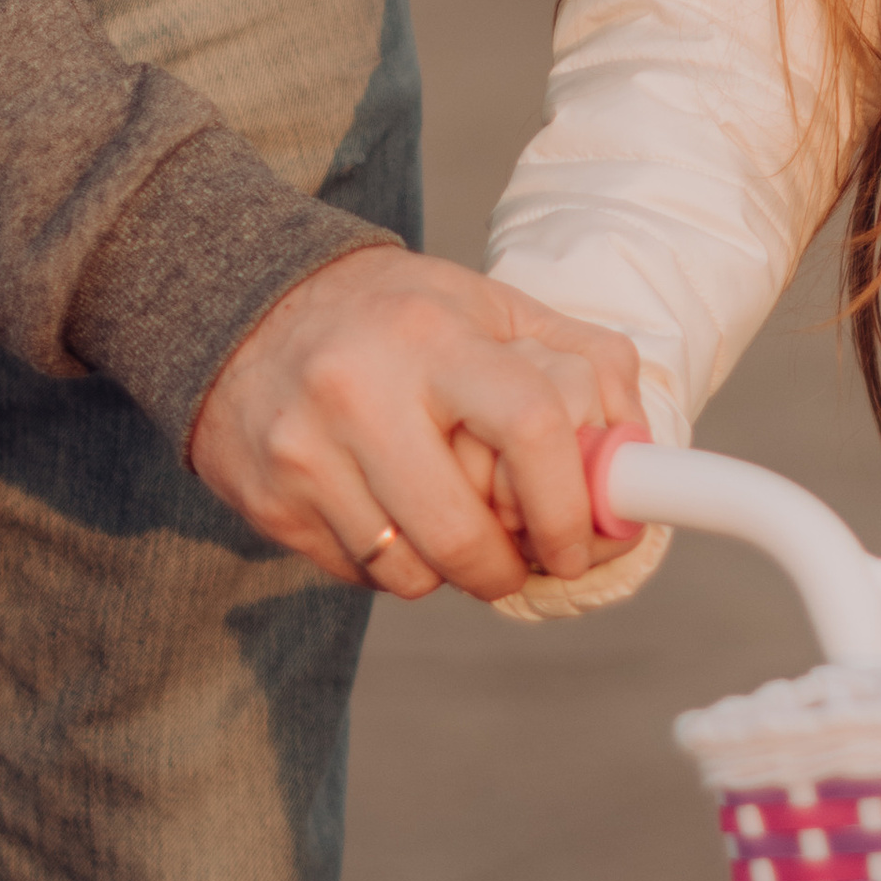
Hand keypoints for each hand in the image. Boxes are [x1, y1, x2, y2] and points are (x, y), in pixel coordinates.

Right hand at [188, 246, 646, 602]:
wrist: (244, 306)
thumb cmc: (396, 313)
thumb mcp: (489, 308)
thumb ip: (580, 365)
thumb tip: (636, 453)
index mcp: (432, 336)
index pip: (530, 426)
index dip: (570, 505)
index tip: (580, 542)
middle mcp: (360, 392)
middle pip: (461, 534)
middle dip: (508, 571)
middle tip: (522, 564)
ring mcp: (305, 452)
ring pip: (409, 572)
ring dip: (448, 573)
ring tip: (450, 528)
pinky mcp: (269, 501)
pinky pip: (357, 575)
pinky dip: (392, 564)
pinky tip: (389, 515)